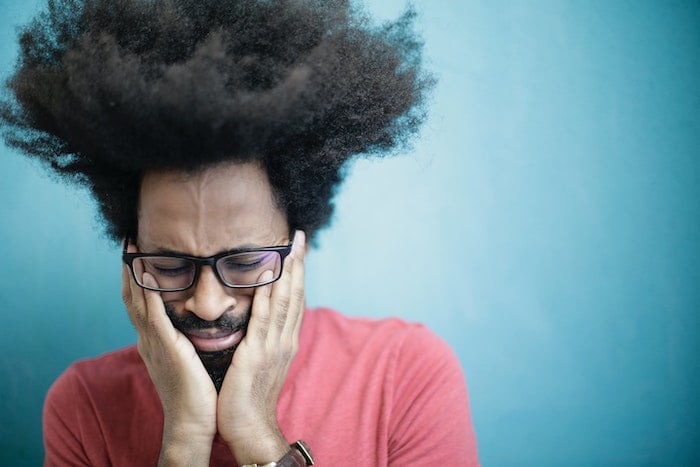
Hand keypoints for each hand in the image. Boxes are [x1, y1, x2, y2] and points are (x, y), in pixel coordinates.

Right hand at [122, 248, 216, 465]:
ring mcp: (153, 343)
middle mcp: (149, 338)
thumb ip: (187, 337)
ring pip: (137, 299)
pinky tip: (146, 272)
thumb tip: (196, 320)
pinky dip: (147, 291)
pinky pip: (152, 313)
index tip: (137, 251)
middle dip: (129, 267)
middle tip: (128, 239)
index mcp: (155, 340)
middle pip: (132, 295)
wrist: (194, 421)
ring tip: (132, 245)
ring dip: (134, 271)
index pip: (141, 301)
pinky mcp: (165, 347)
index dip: (136, 276)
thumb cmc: (198, 392)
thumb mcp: (189, 358)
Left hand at [217, 230, 306, 463]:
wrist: (249, 426)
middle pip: (296, 295)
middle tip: (301, 237)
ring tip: (291, 247)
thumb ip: (262, 339)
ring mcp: (274, 345)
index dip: (298, 274)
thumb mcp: (260, 361)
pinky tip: (269, 275)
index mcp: (285, 341)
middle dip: (299, 265)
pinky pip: (264, 317)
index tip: (299, 251)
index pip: (295, 301)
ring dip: (289, 272)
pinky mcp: (257, 352)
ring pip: (285, 301)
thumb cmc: (248, 396)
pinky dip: (268, 294)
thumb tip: (258, 319)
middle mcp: (285, 340)